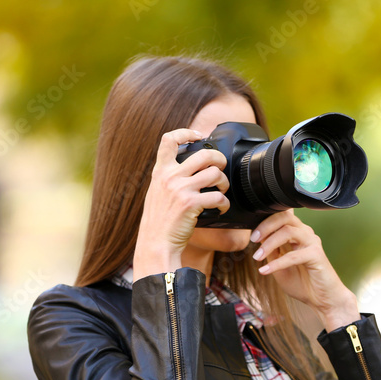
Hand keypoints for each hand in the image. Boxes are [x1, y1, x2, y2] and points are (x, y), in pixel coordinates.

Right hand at [133, 129, 229, 279]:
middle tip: (222, 168)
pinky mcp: (191, 203)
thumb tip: (188, 168)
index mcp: (160, 171)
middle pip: (204, 154)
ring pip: (215, 173)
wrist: (155, 244)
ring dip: (225, 183)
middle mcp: (170, 176)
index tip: (198, 136)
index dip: (186, 133)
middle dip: (219, 160)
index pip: (168, 140)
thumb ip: (169, 178)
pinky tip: (222, 209)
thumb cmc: (159, 222)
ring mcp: (181, 189)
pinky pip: (218, 196)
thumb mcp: (157, 193)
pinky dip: (225, 203)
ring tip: (223, 191)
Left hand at [250, 210, 360, 330]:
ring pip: (288, 232)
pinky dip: (276, 263)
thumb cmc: (303, 283)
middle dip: (265, 225)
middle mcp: (306, 234)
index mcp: (297, 233)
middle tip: (253, 238)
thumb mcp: (278, 265)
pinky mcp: (316, 255)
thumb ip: (270, 251)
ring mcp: (312, 243)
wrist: (322, 300)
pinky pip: (293, 256)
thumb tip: (257, 238)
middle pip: (285, 217)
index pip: (280, 217)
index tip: (250, 233)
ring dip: (269, 243)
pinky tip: (265, 271)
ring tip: (257, 256)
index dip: (264, 221)